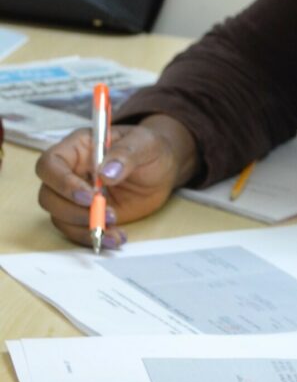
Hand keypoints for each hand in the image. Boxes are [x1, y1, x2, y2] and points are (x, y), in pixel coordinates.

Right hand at [36, 114, 198, 247]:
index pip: (50, 164)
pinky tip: (116, 238)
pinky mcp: (86, 215)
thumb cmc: (150, 148)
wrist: (163, 169)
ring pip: (60, 217)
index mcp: (78, 148)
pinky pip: (77, 231)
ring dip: (84, 228)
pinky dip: (94, 238)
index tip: (89, 196)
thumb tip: (105, 173)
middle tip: (106, 214)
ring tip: (114, 229)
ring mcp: (75, 196)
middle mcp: (71, 172)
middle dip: (72, 210)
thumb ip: (126, 154)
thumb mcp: (145, 143)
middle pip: (48, 196)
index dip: (62, 182)